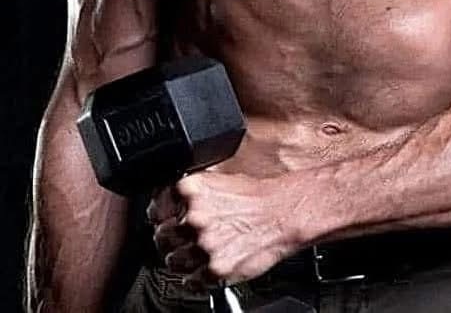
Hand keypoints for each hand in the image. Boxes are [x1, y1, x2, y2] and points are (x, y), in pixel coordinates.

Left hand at [147, 168, 302, 287]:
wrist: (284, 214)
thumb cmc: (257, 197)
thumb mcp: (218, 180)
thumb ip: (190, 194)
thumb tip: (168, 205)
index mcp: (191, 189)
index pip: (155, 209)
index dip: (159, 217)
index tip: (163, 221)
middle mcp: (194, 217)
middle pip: (160, 237)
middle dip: (170, 239)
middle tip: (184, 238)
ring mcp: (204, 245)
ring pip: (172, 262)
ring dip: (182, 259)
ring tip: (199, 252)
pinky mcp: (216, 270)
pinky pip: (191, 282)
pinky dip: (196, 278)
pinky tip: (208, 265)